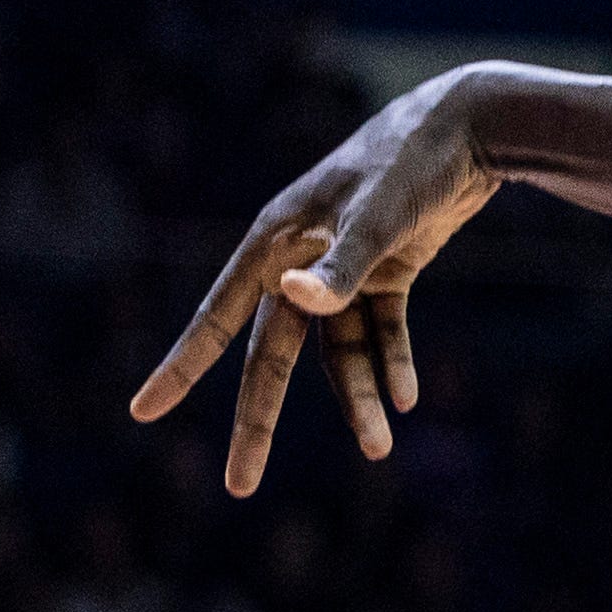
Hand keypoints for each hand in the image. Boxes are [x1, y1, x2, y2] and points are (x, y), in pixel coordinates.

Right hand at [131, 65, 505, 490]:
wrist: (467, 127)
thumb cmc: (411, 163)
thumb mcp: (378, 215)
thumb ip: (340, 265)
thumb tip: (292, 300)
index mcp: (274, 243)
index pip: (216, 318)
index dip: (181, 368)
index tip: (144, 411)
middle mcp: (297, 260)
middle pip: (270, 355)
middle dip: (258, 419)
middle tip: (240, 484)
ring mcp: (341, 268)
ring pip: (335, 352)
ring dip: (357, 398)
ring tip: (380, 448)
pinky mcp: (385, 270)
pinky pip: (379, 332)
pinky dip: (392, 363)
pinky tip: (407, 399)